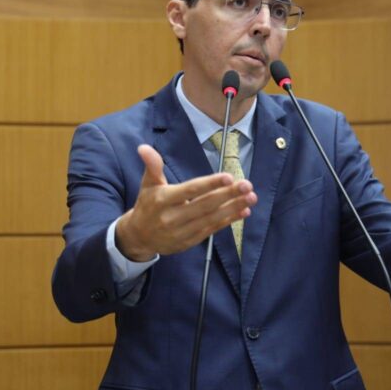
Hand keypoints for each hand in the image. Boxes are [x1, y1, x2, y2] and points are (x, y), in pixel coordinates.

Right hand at [115, 144, 257, 260]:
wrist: (139, 237)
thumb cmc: (148, 205)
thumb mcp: (147, 184)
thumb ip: (152, 166)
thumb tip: (144, 147)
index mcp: (163, 200)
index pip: (190, 190)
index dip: (210, 184)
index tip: (228, 176)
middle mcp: (172, 217)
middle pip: (205, 205)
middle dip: (228, 195)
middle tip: (247, 185)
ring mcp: (182, 231)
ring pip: (212, 219)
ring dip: (233, 208)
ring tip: (251, 198)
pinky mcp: (190, 241)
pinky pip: (212, 230)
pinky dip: (229, 221)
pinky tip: (243, 211)